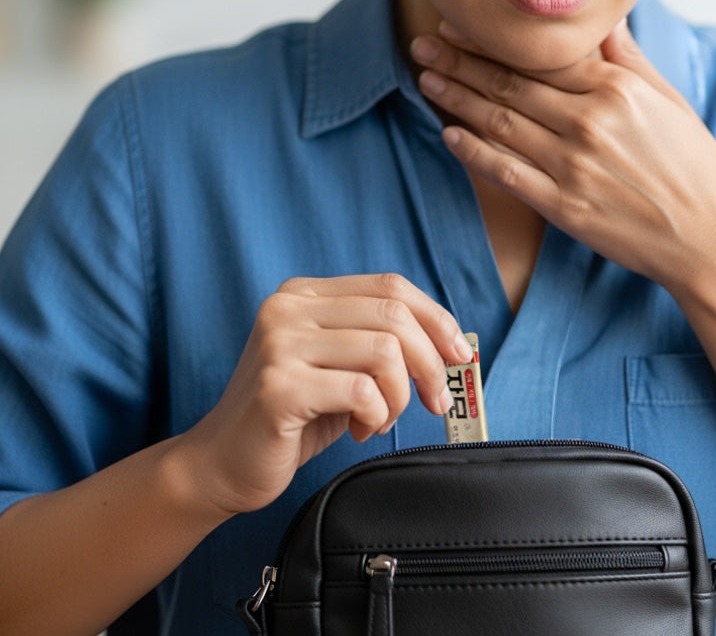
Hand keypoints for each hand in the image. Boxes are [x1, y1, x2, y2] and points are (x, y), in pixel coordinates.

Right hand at [180, 274, 471, 517]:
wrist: (221, 465)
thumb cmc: (293, 416)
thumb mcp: (342, 366)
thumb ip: (383, 343)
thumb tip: (452, 344)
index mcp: (305, 293)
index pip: (390, 285)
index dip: (436, 318)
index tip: (460, 354)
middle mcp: (288, 308)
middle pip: (393, 315)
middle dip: (430, 362)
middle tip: (435, 401)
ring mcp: (279, 344)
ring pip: (384, 353)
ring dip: (399, 396)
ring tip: (381, 419)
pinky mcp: (277, 386)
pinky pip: (361, 391)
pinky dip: (376, 415)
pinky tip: (359, 430)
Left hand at [411, 20, 715, 292]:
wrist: (708, 237)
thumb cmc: (693, 167)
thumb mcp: (669, 101)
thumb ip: (629, 59)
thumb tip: (606, 19)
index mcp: (617, 89)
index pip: (540, 54)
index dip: (492, 40)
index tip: (459, 26)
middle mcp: (590, 122)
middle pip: (510, 84)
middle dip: (460, 62)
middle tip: (423, 43)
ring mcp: (574, 166)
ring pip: (501, 123)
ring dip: (458, 99)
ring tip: (426, 78)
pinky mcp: (565, 206)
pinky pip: (507, 173)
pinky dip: (475, 152)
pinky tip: (449, 135)